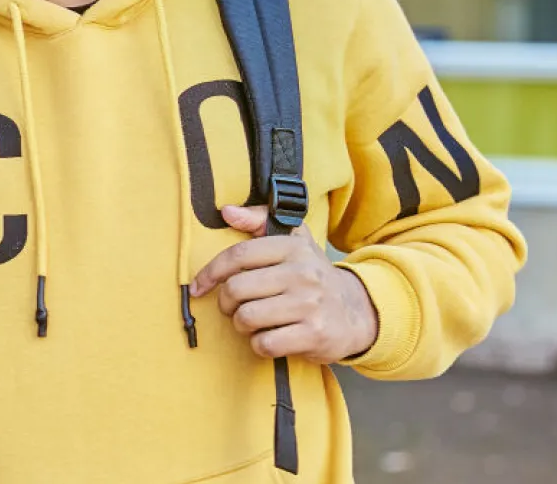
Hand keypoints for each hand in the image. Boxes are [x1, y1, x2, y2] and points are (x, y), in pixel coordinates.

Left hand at [189, 205, 377, 363]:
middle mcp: (303, 274)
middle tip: (234, 306)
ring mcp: (309, 306)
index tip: (199, 285)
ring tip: (254, 321)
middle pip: (236, 290)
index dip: (211, 271)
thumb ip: (259, 221)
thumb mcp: (295, 241)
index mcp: (294, 248)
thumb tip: (227, 211)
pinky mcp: (313, 335)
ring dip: (242, 325)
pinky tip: (269, 337)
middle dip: (226, 303)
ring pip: (246, 318)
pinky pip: (264, 344)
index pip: (239, 255)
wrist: (356, 312)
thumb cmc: (313, 277)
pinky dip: (259, 345)